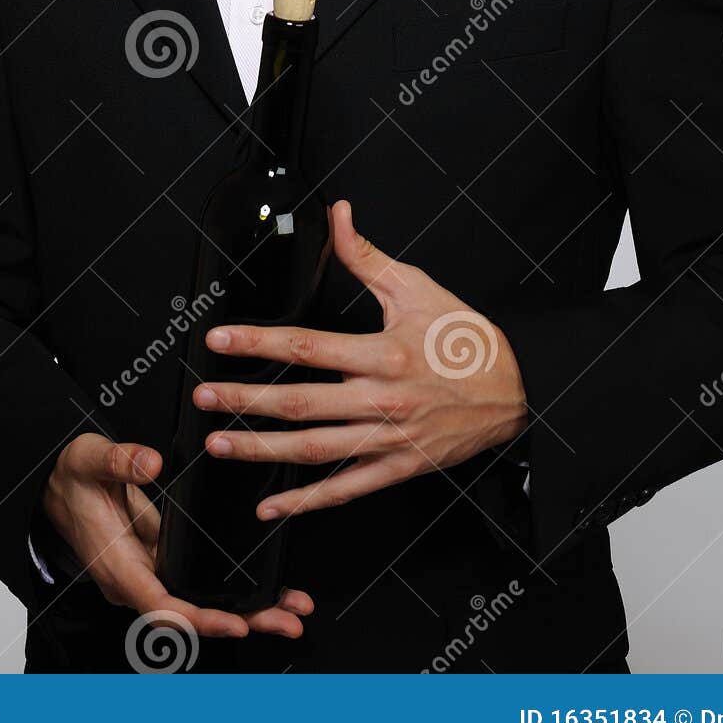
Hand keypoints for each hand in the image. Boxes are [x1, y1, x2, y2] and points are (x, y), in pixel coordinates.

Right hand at [40, 432, 313, 638]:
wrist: (54, 484)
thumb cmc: (70, 477)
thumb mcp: (91, 459)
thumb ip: (120, 461)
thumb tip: (152, 463)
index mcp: (118, 565)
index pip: (163, 605)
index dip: (200, 619)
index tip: (235, 624)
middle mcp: (136, 579)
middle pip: (192, 615)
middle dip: (243, 620)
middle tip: (289, 620)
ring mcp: (149, 573)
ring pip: (200, 603)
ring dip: (246, 608)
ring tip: (290, 608)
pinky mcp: (160, 561)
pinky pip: (198, 584)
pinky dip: (232, 589)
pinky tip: (264, 587)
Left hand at [196, 197, 527, 519]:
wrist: (518, 389)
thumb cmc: (467, 339)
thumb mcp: (417, 288)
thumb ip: (366, 256)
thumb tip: (338, 215)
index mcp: (383, 352)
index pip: (306, 346)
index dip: (257, 343)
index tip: (220, 340)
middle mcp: (381, 400)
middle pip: (300, 403)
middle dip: (244, 399)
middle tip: (204, 395)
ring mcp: (389, 439)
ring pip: (314, 450)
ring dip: (261, 450)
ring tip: (220, 442)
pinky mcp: (398, 467)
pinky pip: (345, 489)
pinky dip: (306, 502)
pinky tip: (271, 506)